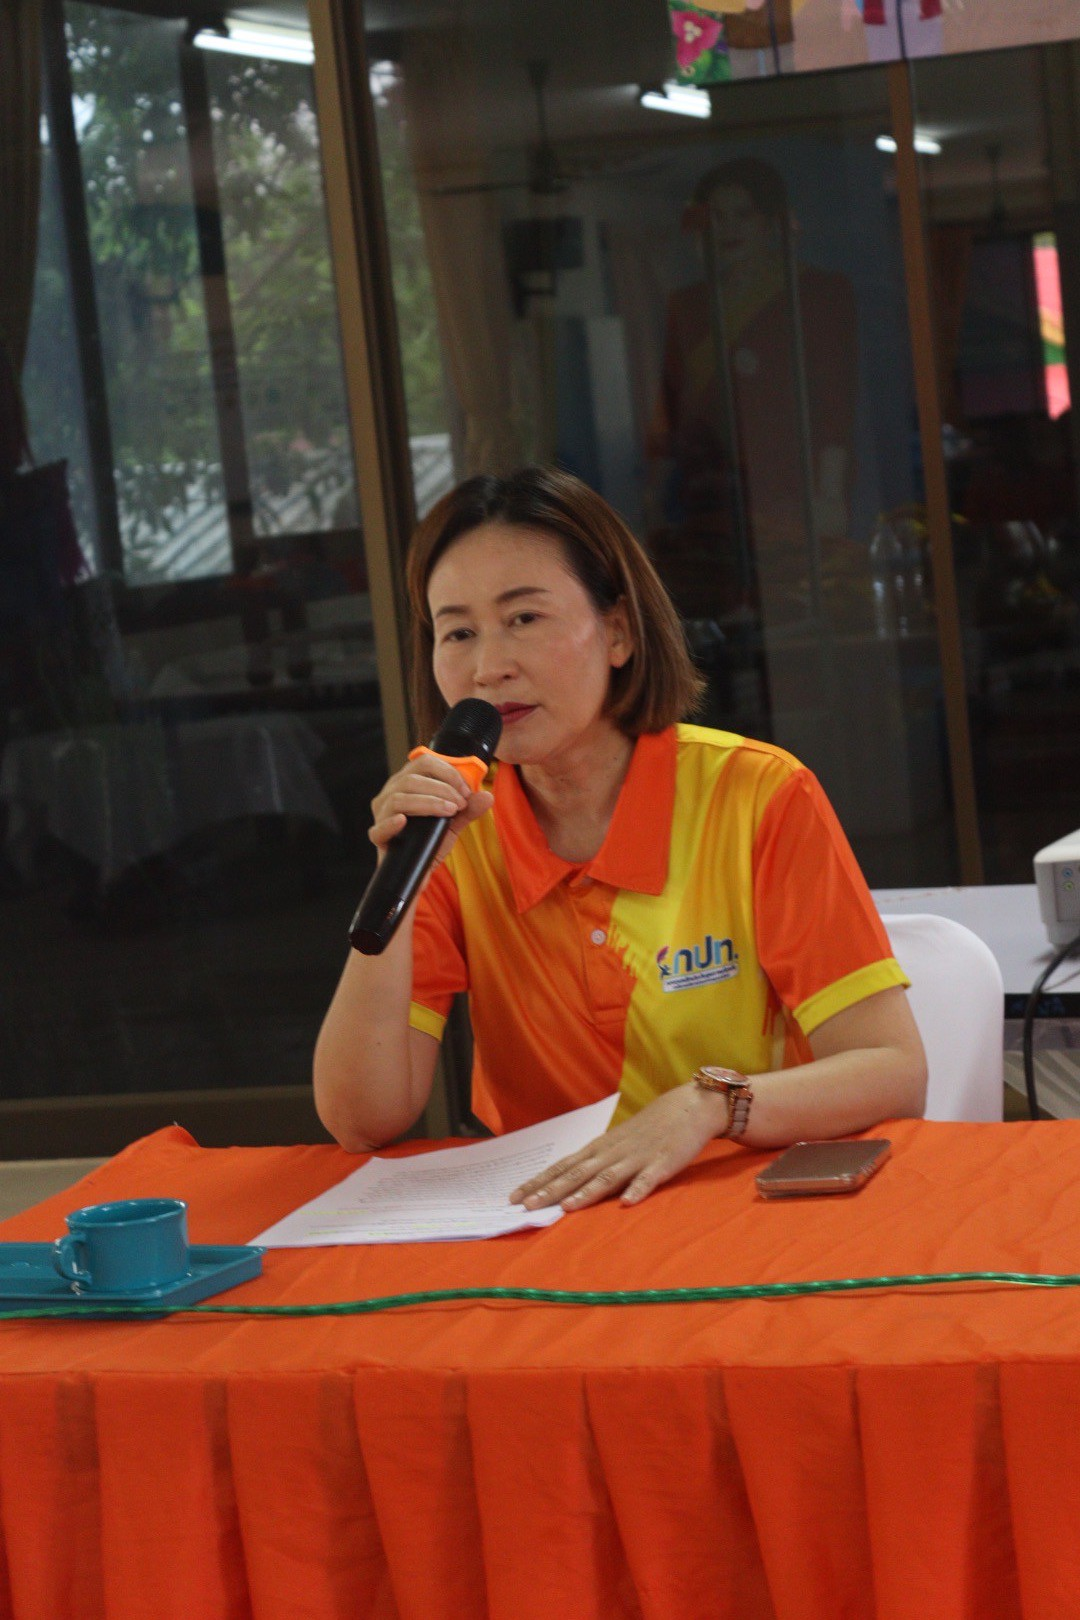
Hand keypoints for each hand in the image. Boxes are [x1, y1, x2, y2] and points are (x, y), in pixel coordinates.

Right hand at [369, 756, 492, 866]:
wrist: (420, 871)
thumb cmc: (432, 841)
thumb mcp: (454, 822)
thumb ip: (469, 808)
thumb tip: (487, 796)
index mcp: (407, 783)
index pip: (423, 763)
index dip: (447, 772)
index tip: (466, 790)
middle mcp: (391, 793)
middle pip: (411, 779)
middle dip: (442, 788)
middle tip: (460, 804)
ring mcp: (382, 814)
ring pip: (399, 798)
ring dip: (428, 802)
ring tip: (450, 811)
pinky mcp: (378, 836)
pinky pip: (379, 828)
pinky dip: (391, 823)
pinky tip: (404, 820)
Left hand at [509, 1084, 730, 1210]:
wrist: (688, 1107)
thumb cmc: (649, 1128)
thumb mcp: (617, 1142)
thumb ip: (597, 1162)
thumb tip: (568, 1183)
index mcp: (600, 1148)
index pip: (563, 1166)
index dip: (539, 1181)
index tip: (515, 1196)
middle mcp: (613, 1152)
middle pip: (577, 1173)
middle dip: (551, 1190)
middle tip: (526, 1206)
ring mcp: (637, 1158)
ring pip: (607, 1176)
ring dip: (586, 1192)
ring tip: (567, 1207)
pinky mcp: (663, 1164)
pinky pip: (649, 1179)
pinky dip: (637, 1190)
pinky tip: (628, 1202)